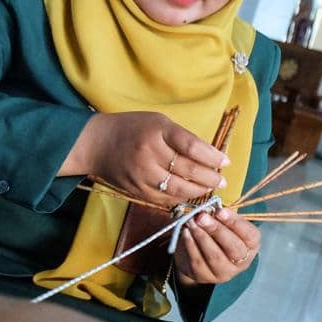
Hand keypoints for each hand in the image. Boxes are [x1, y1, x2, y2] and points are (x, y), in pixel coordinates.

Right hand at [83, 112, 229, 207]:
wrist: (96, 144)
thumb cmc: (132, 128)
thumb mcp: (158, 122)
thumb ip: (181, 137)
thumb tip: (210, 156)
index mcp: (157, 131)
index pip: (192, 147)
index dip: (213, 157)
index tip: (225, 162)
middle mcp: (149, 153)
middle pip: (188, 170)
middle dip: (210, 177)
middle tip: (222, 180)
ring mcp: (141, 174)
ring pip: (179, 189)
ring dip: (199, 191)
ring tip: (209, 188)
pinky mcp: (136, 190)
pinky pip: (165, 198)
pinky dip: (181, 198)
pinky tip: (189, 194)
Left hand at [175, 207, 259, 285]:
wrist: (196, 255)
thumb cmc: (214, 234)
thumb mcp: (222, 224)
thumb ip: (221, 217)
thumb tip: (211, 208)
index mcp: (251, 245)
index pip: (250, 235)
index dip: (235, 223)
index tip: (220, 211)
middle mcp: (242, 261)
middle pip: (233, 247)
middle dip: (217, 230)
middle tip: (202, 217)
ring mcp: (224, 272)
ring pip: (214, 255)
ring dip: (201, 237)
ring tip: (191, 222)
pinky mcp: (206, 276)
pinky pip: (198, 261)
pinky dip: (190, 245)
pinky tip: (185, 233)